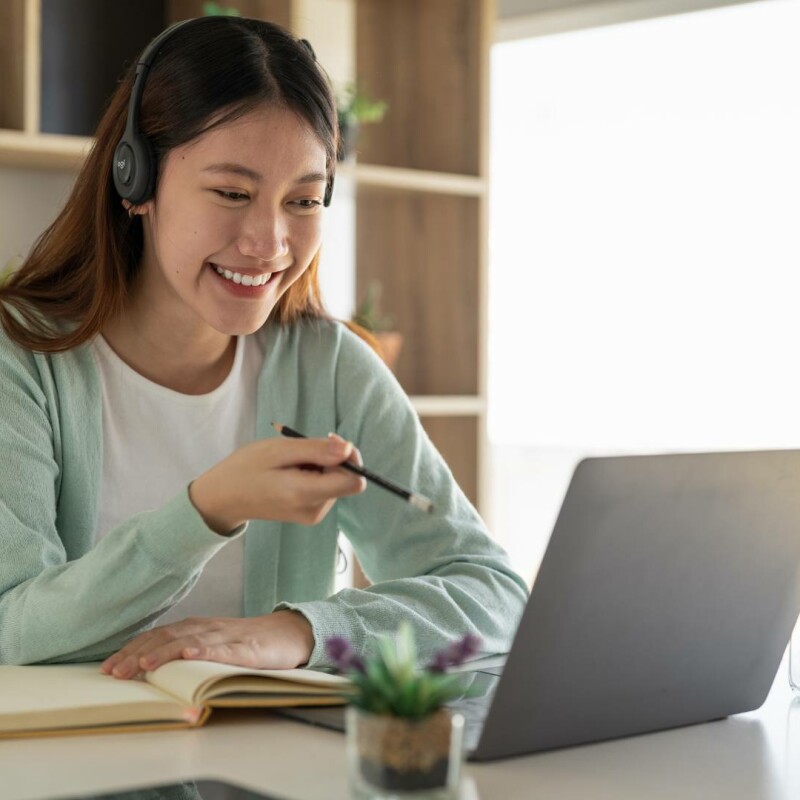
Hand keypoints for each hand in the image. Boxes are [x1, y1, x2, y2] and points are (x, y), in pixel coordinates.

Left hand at [99, 610, 313, 679]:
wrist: (287, 633)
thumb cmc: (246, 643)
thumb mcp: (211, 645)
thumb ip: (185, 650)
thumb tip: (147, 668)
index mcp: (195, 628)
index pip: (156, 636)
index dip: (130, 650)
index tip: (106, 668)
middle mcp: (205, 628)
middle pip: (165, 638)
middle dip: (137, 654)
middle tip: (113, 673)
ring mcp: (225, 636)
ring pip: (189, 641)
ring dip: (164, 652)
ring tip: (143, 665)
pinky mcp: (246, 647)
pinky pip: (223, 648)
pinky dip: (205, 650)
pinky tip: (190, 655)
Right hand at [189, 434, 365, 533]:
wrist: (223, 498)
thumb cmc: (246, 469)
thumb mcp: (279, 450)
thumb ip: (316, 450)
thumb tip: (349, 448)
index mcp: (306, 495)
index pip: (354, 481)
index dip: (350, 458)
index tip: (330, 442)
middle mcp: (315, 510)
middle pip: (346, 480)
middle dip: (332, 459)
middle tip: (301, 449)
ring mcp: (313, 515)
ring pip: (337, 482)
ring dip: (321, 466)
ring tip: (291, 462)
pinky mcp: (310, 514)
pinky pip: (326, 488)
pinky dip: (315, 475)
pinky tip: (292, 472)